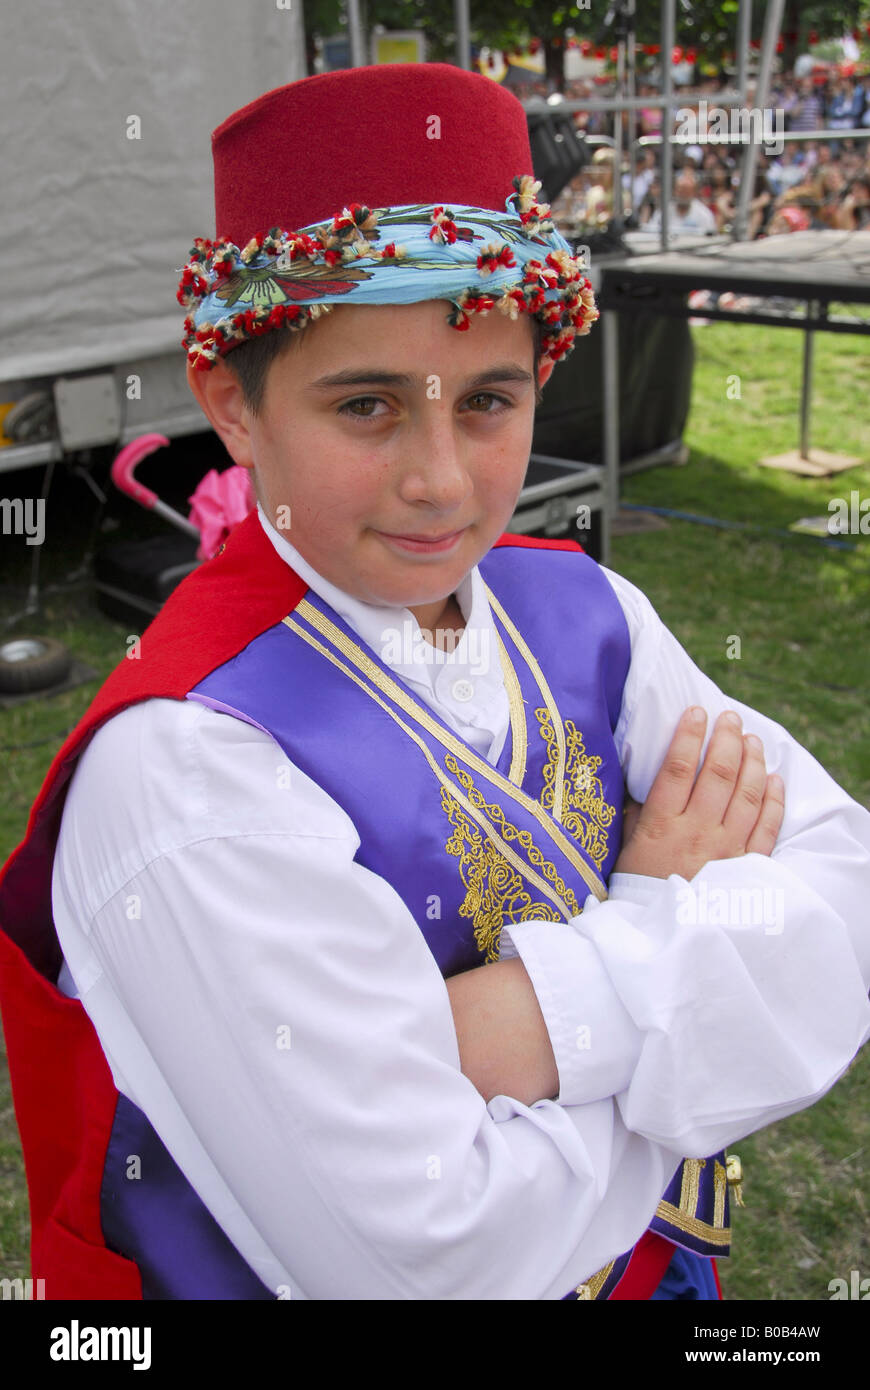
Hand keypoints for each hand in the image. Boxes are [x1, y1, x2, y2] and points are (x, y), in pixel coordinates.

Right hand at [613, 707, 784, 880]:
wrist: (661, 935)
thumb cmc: (637, 887)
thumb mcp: (625, 846)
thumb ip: (636, 810)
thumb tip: (640, 775)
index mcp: (660, 825)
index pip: (676, 770)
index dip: (688, 736)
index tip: (697, 712)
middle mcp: (696, 833)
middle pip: (717, 775)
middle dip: (726, 739)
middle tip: (730, 717)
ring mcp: (725, 850)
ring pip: (747, 795)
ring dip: (752, 761)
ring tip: (751, 739)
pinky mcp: (745, 867)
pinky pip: (767, 827)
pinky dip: (774, 799)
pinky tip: (774, 778)